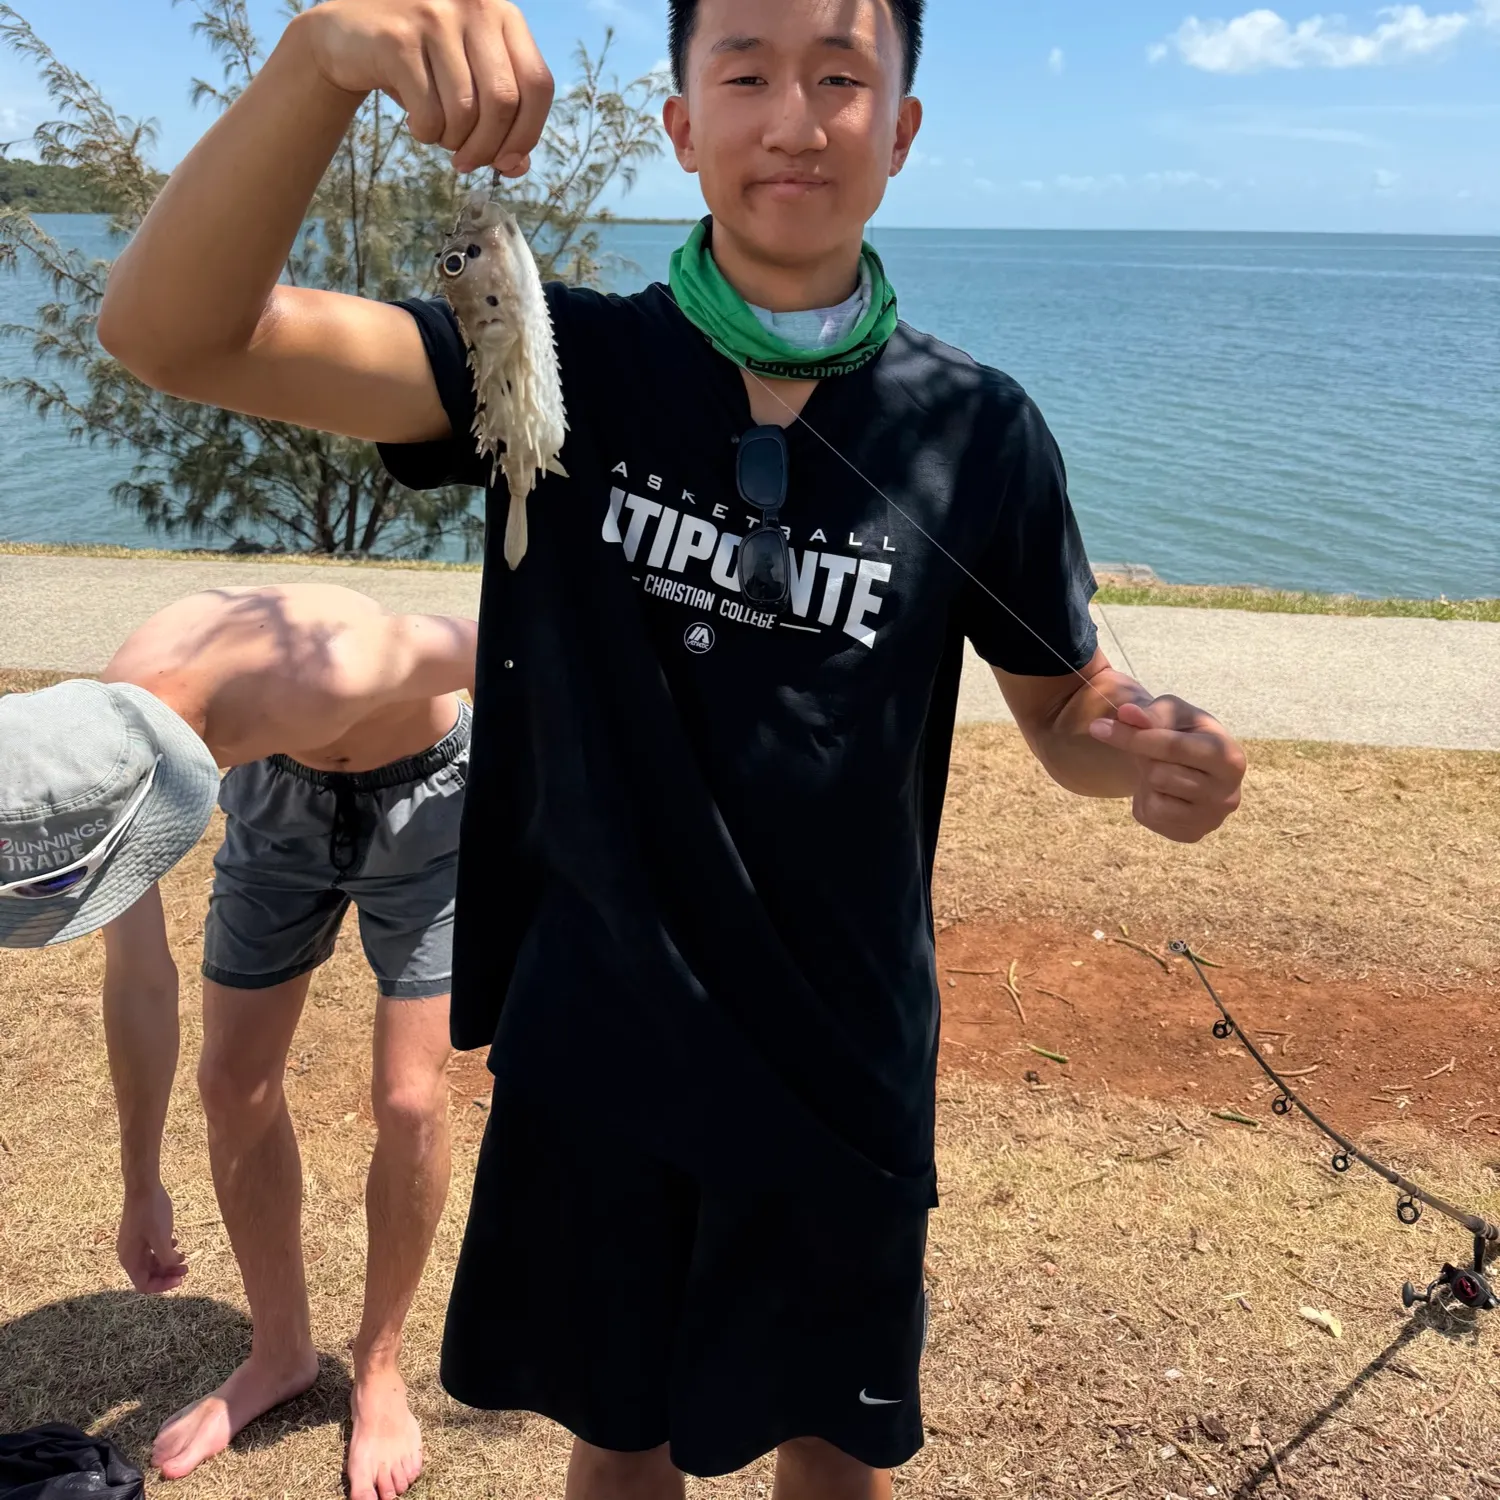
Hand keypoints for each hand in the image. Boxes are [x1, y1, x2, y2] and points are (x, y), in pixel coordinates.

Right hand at [118, 1183, 187, 1294]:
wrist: (144, 1186)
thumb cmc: (152, 1212)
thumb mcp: (161, 1238)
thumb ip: (166, 1258)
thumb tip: (173, 1266)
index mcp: (130, 1259)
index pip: (143, 1284)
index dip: (162, 1285)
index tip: (180, 1280)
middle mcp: (129, 1254)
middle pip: (148, 1274)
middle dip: (168, 1273)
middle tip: (187, 1269)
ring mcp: (134, 1243)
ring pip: (152, 1261)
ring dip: (168, 1262)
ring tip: (185, 1257)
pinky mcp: (140, 1233)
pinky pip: (152, 1249)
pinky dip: (164, 1250)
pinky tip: (176, 1243)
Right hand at [301, 0, 553, 175]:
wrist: (348, 34)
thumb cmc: (421, 65)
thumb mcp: (468, 83)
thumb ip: (500, 121)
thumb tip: (518, 167)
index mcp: (504, 14)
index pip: (538, 84)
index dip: (528, 133)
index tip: (508, 162)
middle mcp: (475, 5)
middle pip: (504, 102)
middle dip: (488, 148)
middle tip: (467, 163)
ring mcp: (435, 16)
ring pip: (465, 111)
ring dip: (453, 142)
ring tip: (439, 136)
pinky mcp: (399, 38)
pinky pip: (428, 112)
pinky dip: (425, 134)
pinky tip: (416, 124)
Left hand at [1089, 697, 1245, 843]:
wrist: (1194, 763)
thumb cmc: (1184, 731)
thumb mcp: (1173, 712)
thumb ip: (1151, 713)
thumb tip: (1126, 714)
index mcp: (1230, 758)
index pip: (1173, 747)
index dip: (1132, 736)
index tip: (1097, 727)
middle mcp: (1228, 794)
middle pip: (1159, 773)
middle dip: (1145, 758)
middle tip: (1152, 751)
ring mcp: (1211, 819)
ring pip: (1154, 798)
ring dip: (1147, 780)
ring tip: (1162, 769)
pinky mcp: (1191, 834)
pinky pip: (1150, 817)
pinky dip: (1147, 800)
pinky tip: (1163, 791)